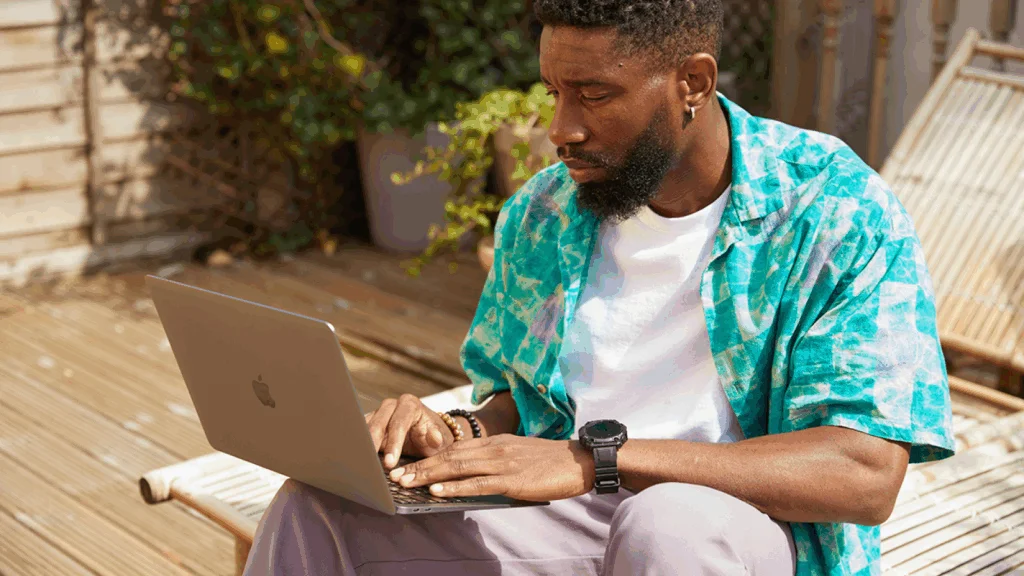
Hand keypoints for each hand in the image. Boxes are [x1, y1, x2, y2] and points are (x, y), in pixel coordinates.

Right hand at [364, 394, 456, 467]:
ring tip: (360, 462)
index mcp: (410, 405)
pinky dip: (358, 444)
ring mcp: (378, 413)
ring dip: (362, 444)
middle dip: (375, 445)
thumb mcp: (440, 439)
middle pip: (378, 423)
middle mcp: (392, 406)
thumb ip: (438, 438)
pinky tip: (355, 457)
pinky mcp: (369, 423)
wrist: (427, 435)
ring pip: (365, 426)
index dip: (394, 443)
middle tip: (372, 465)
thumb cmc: (433, 437)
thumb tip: (435, 438)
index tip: (390, 462)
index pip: (399, 423)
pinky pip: (360, 432)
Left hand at [386, 434, 595, 501]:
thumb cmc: (549, 461)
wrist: (579, 461)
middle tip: (395, 476)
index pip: (453, 448)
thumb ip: (493, 461)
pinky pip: (478, 483)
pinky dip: (455, 487)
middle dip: (420, 466)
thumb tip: (469, 476)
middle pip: (449, 456)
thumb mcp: (516, 454)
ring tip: (407, 483)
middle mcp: (494, 448)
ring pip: (458, 467)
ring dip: (429, 476)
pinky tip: (438, 491)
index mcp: (494, 442)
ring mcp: (502, 462)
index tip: (406, 465)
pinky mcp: (512, 479)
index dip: (428, 456)